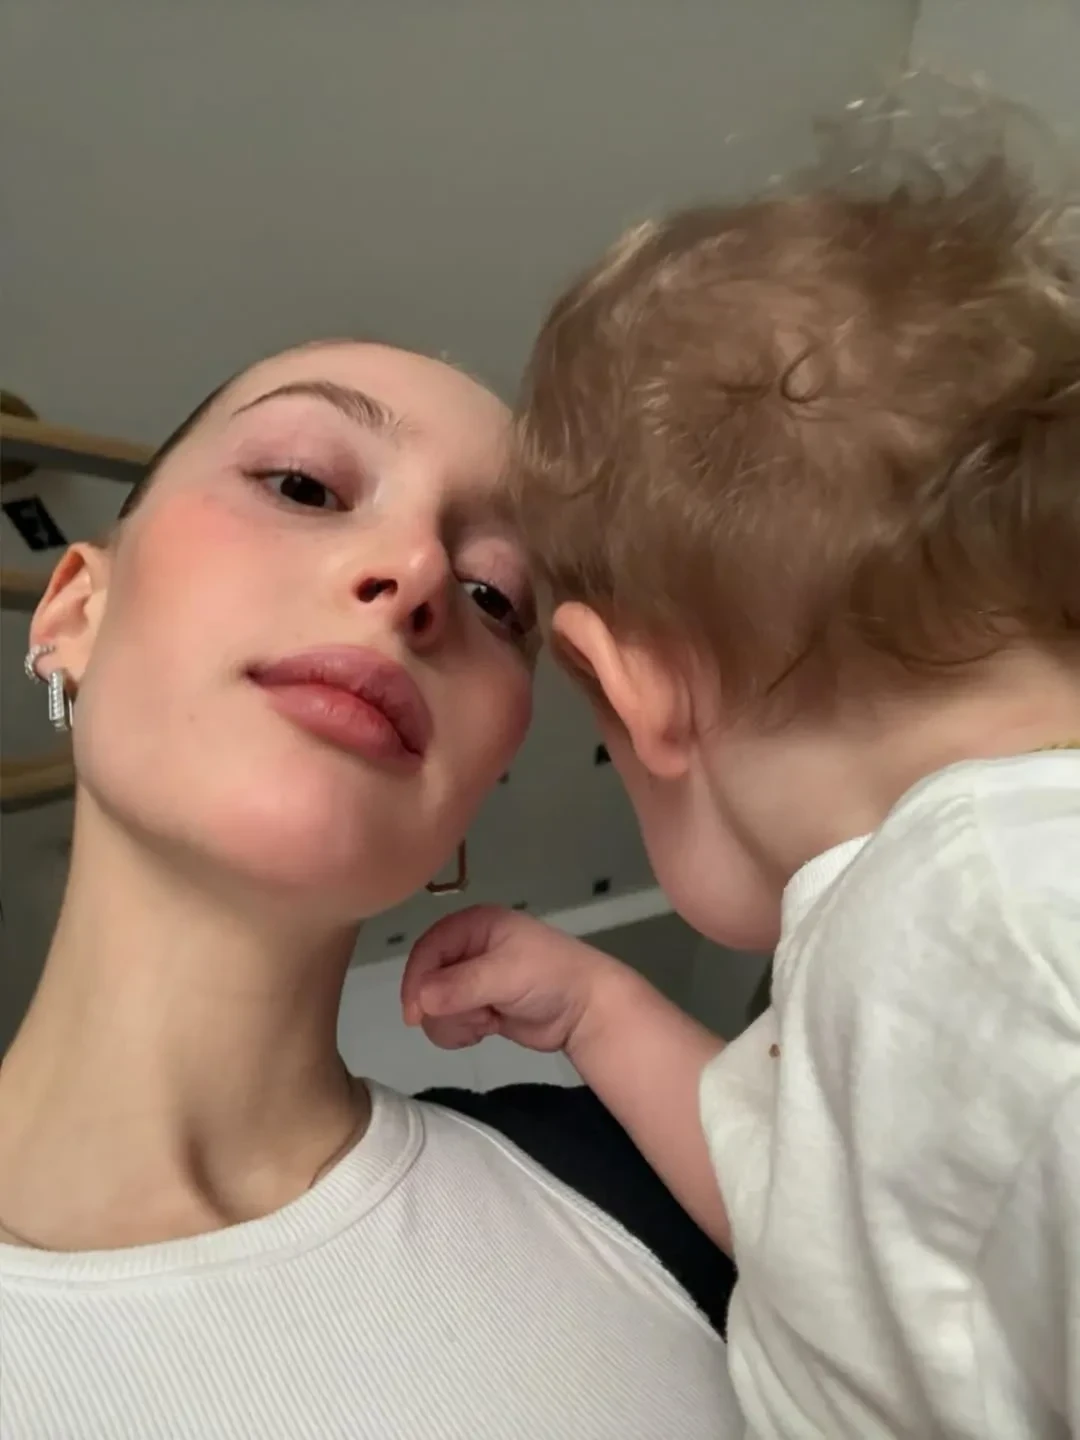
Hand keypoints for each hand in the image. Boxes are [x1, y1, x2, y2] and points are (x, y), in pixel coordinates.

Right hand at [401, 905, 620, 1054]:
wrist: (587, 1011)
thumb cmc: (551, 978)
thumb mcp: (507, 975)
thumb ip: (462, 986)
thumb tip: (420, 1000)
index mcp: (474, 925)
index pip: (428, 949)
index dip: (416, 980)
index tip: (415, 1014)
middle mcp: (468, 949)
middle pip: (427, 981)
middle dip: (444, 1006)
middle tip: (477, 1017)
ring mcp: (472, 980)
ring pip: (434, 1006)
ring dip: (455, 1021)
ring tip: (488, 1021)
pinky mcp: (478, 1007)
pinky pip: (449, 1022)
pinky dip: (461, 1031)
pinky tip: (488, 1029)